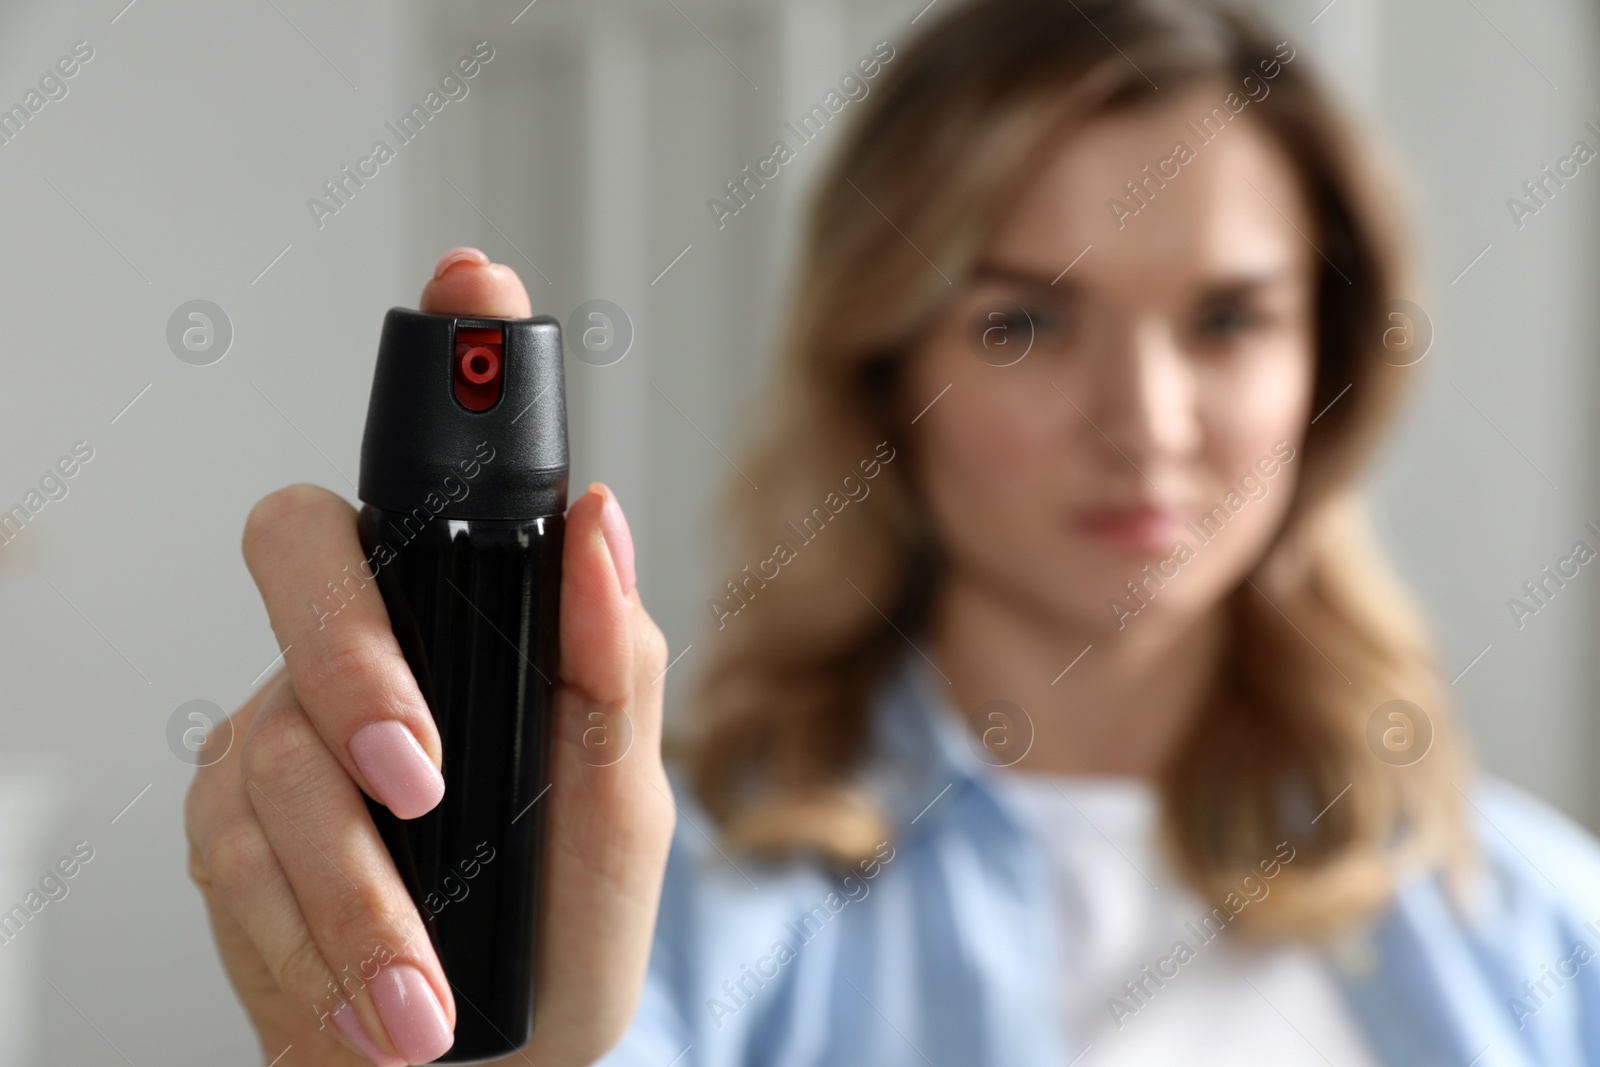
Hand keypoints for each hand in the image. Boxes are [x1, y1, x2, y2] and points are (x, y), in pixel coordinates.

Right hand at [185, 248, 674, 1066]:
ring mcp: (285, 735)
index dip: (451, 366)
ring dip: (355, 890)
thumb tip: (600, 521)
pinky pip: (234, 856)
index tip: (476, 280)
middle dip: (352, 663)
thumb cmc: (568, 931)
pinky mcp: (229, 833)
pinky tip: (371, 1003)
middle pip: (297, 554)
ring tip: (424, 994)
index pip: (445, 475)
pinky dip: (314, 941)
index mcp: (472, 623)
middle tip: (423, 772)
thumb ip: (616, 667)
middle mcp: (367, 653)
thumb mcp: (625, 805)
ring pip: (268, 747)